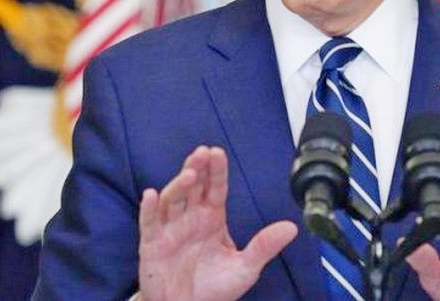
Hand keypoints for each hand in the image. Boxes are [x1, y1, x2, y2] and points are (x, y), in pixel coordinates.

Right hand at [138, 146, 297, 300]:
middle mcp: (190, 218)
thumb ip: (265, 246)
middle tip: (203, 153)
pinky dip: (148, 209)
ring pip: (172, 200)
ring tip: (189, 175)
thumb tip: (292, 228)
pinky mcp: (152, 245)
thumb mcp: (245, 268)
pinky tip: (151, 195)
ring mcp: (170, 229)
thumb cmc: (214, 288)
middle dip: (197, 168)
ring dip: (178, 185)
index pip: (215, 188)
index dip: (216, 171)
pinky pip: (148, 223)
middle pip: (193, 187)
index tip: (218, 153)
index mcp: (212, 218)